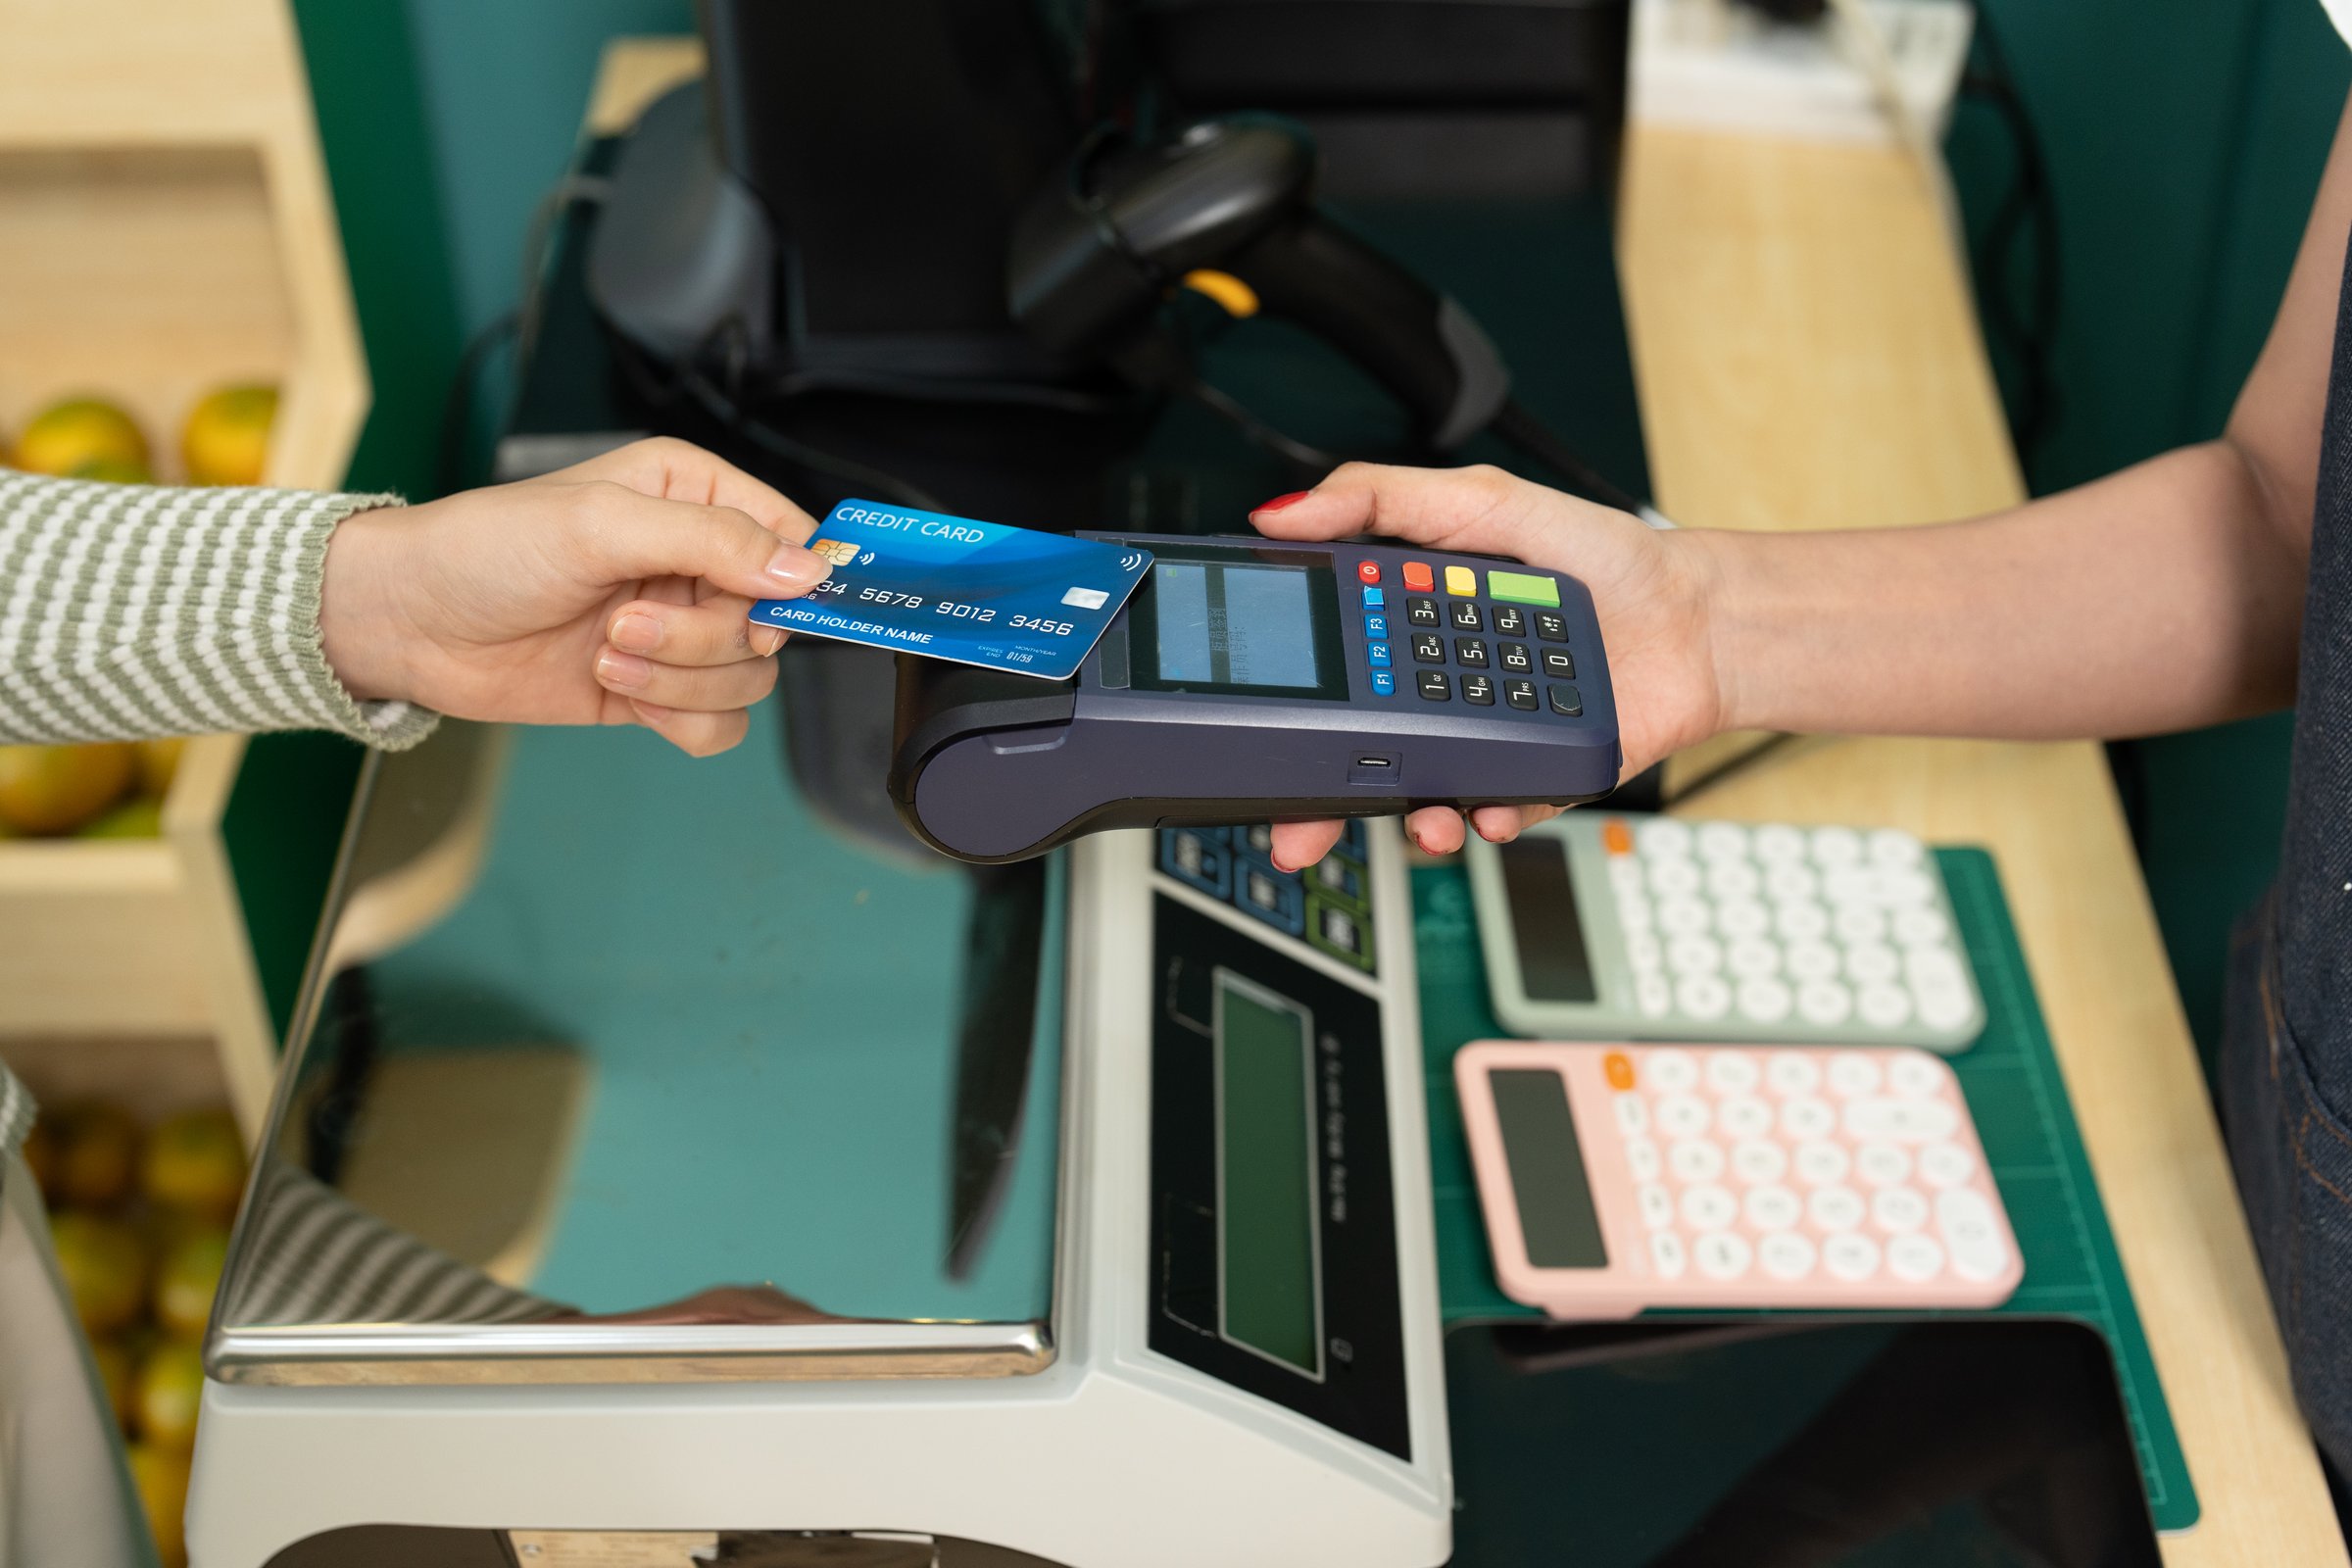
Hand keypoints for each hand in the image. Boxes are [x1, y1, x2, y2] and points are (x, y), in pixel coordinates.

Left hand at [320, 438, 828, 755]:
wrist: (410, 623)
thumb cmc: (486, 549)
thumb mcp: (602, 525)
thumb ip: (714, 541)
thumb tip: (808, 571)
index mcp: (694, 497)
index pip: (794, 539)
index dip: (794, 582)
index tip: (763, 610)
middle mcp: (696, 563)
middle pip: (772, 623)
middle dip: (704, 637)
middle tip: (629, 621)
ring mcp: (680, 630)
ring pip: (749, 678)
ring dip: (679, 679)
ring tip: (607, 651)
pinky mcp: (657, 688)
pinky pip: (720, 724)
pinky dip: (678, 718)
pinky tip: (619, 688)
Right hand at [1250, 463, 1727, 866]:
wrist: (1697, 614)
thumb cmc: (1596, 554)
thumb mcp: (1476, 500)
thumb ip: (1374, 498)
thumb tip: (1281, 513)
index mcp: (1404, 628)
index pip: (1327, 672)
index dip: (1287, 707)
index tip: (1258, 727)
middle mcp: (1436, 691)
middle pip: (1357, 757)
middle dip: (1318, 805)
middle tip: (1294, 828)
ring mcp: (1484, 740)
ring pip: (1422, 796)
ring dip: (1412, 818)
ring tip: (1421, 818)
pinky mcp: (1535, 779)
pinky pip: (1496, 813)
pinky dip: (1488, 817)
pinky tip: (1488, 807)